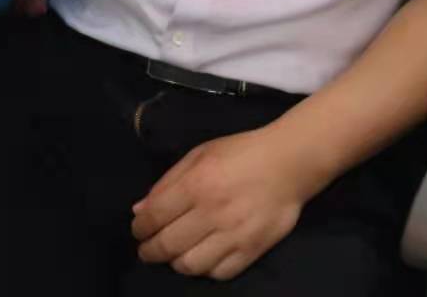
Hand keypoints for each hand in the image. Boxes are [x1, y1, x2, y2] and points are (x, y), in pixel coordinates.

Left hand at [131, 127, 319, 280]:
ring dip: (176, 263)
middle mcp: (212, 213)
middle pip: (168, 246)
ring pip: (191, 265)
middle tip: (148, 250)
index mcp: (196, 185)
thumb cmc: (240, 152)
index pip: (154, 217)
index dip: (139, 229)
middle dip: (150, 251)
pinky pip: (220, 273)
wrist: (289, 163)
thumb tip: (140, 210)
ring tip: (175, 255)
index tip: (138, 230)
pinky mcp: (252, 250)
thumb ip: (167, 181)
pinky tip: (203, 258)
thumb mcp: (200, 154)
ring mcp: (234, 234)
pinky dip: (206, 269)